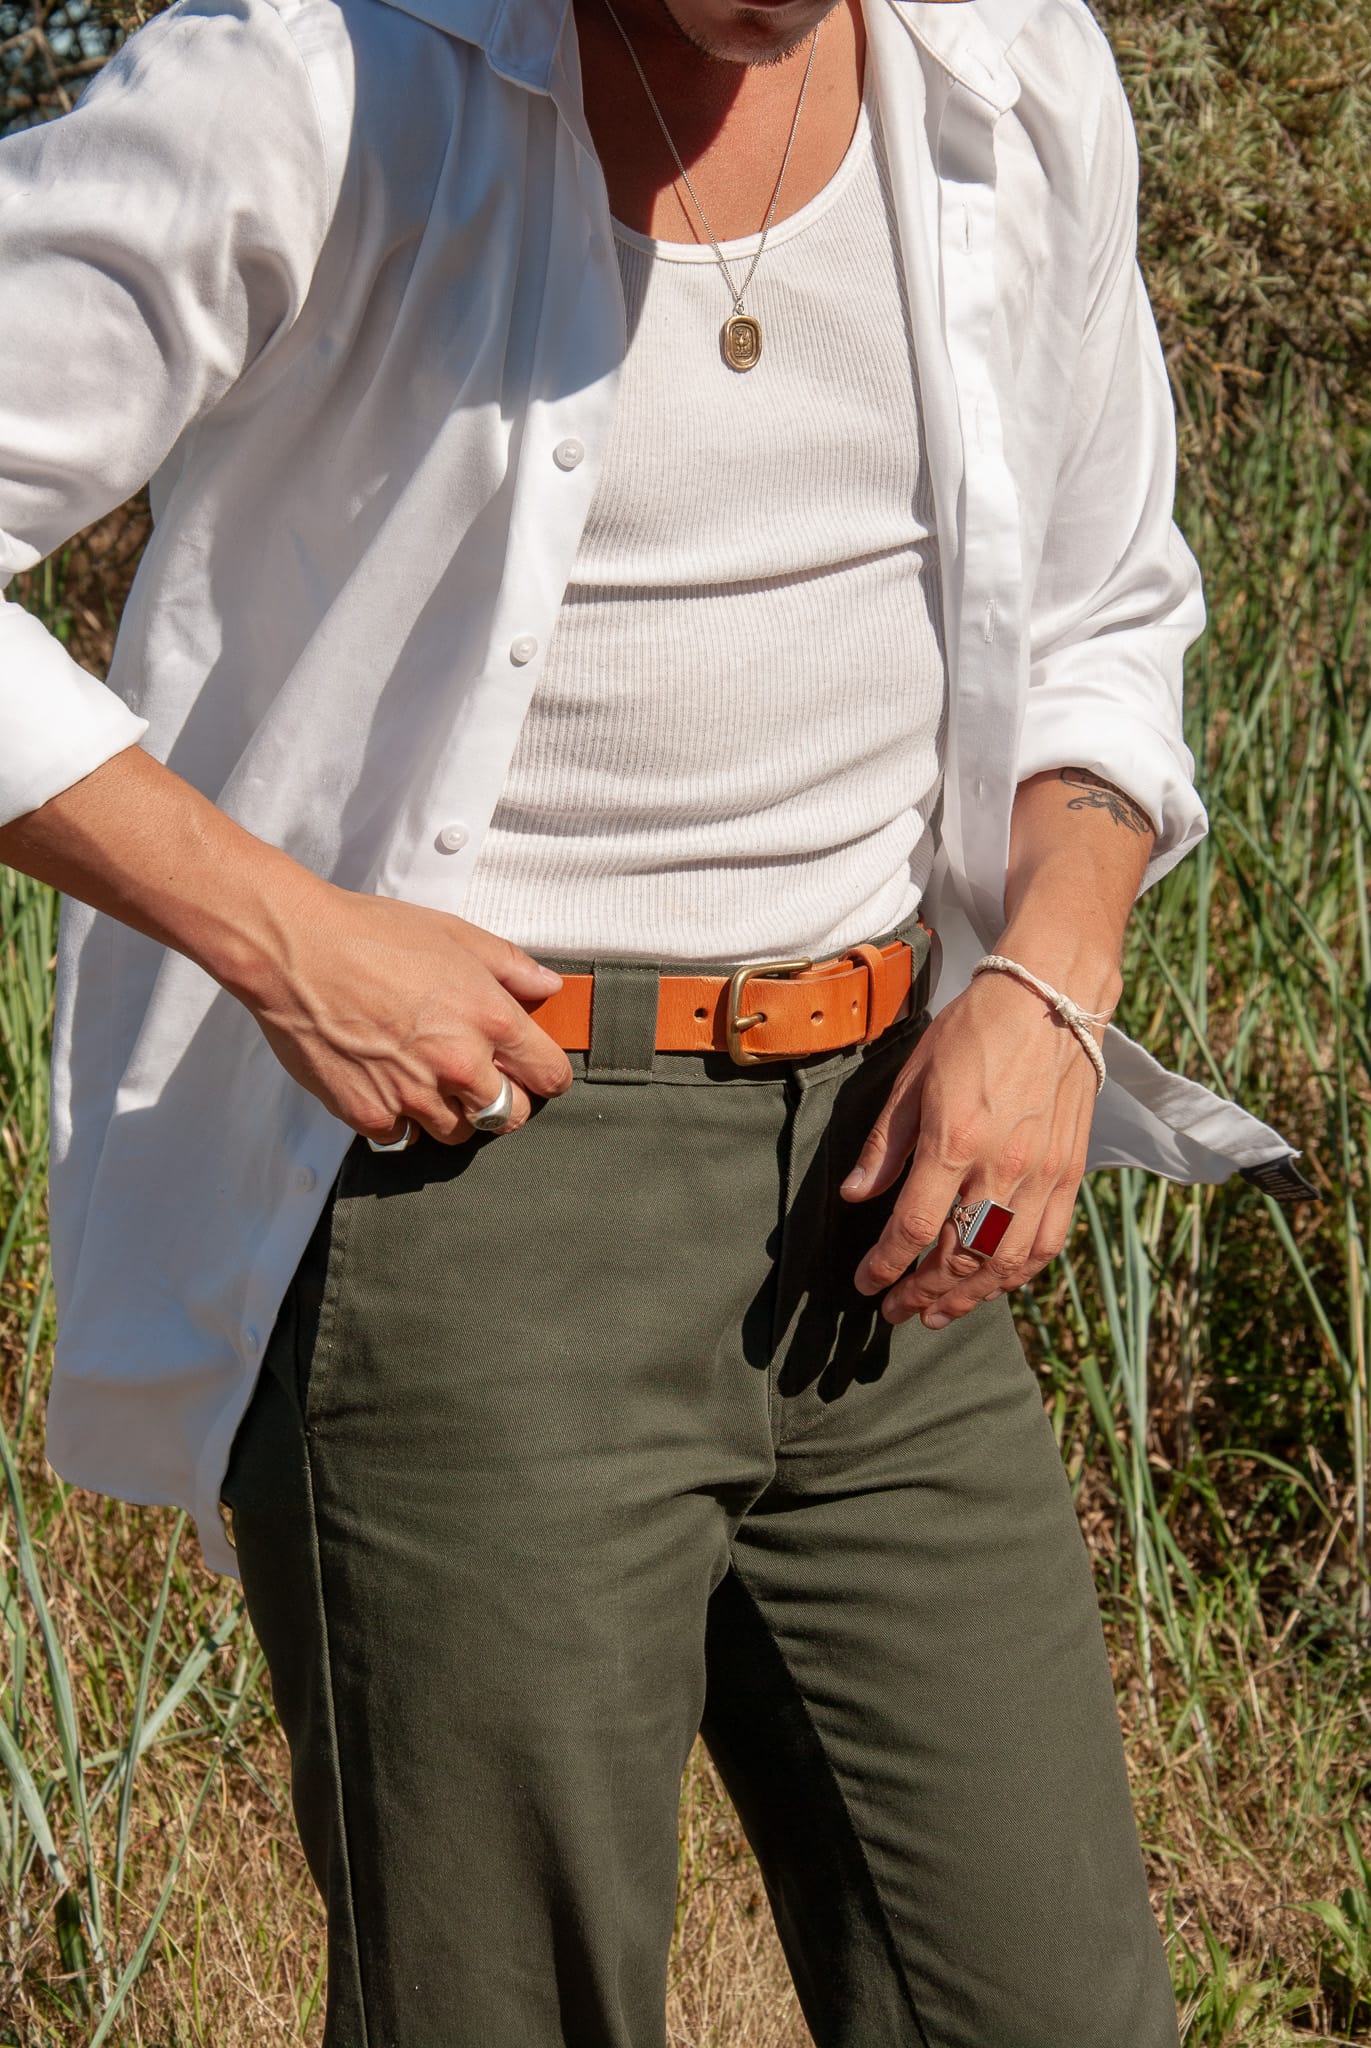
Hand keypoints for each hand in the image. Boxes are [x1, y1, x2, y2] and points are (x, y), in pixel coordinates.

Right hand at [243, 878, 572, 1146]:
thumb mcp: (456, 935)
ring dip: (450, 1112)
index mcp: (491, 1020)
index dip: (544, 1073)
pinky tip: (387, 1082)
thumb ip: (511, 967)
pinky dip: (400, 1118)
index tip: (531, 1069)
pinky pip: (403, 1137)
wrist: (296, 952)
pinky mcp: (370, 1115)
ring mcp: (414, 1096)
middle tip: (476, 1076)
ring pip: (458, 1133)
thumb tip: (548, 987)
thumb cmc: (372, 936)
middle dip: (502, 1100)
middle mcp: (459, 1065)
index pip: (549, 1076)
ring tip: (425, 1075)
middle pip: (510, 1116)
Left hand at [839, 969, 1103, 1325]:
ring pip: (1006, 1263)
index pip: (914, 1228)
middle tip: (896, 1312)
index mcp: (954, 1141)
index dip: (885, 1266)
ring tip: (939, 1312)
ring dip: (969, 1297)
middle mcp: (1002, 1166)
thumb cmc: (974, 1030)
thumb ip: (885, 1144)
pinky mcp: (1070, 1173)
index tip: (865, 1284)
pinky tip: (994, 1283)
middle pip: (960, 1257)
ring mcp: (1043, 1175)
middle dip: (922, 1294)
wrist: (1049, 999)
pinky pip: (1047, 1243)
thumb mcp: (913, 1078)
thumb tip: (856, 1196)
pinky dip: (1018, 1275)